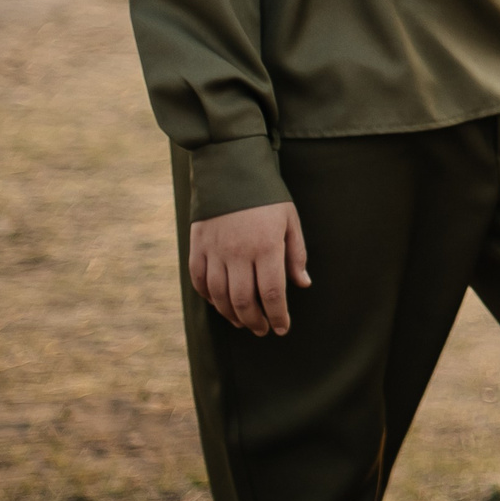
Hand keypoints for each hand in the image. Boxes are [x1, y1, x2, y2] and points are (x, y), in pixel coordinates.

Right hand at [187, 202, 309, 336]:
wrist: (230, 170)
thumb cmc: (267, 197)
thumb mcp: (290, 221)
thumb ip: (296, 255)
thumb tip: (302, 284)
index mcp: (265, 246)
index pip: (272, 293)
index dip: (277, 315)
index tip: (282, 328)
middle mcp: (238, 253)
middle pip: (244, 301)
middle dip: (255, 321)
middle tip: (263, 330)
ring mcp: (214, 251)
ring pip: (220, 296)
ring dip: (232, 315)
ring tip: (244, 322)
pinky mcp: (197, 247)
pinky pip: (199, 281)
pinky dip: (209, 298)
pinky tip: (221, 304)